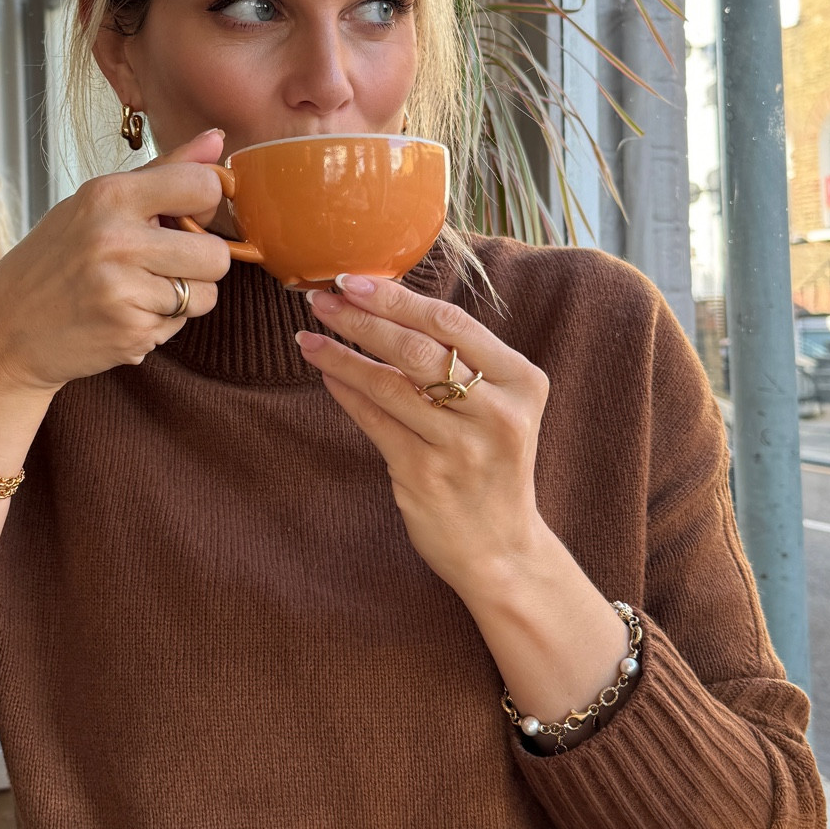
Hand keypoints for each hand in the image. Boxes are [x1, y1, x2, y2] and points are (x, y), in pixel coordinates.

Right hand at [0, 131, 233, 397]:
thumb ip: (163, 171)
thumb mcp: (95, 202)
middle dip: (201, 262)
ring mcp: (123, 291)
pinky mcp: (130, 334)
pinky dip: (159, 323)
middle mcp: (116, 241)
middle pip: (217, 254)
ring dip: (183, 297)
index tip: (183, 216)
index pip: (204, 186)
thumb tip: (217, 139)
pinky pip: (180, 325)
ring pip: (206, 295)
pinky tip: (123, 315)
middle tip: (164, 263)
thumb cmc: (53, 260)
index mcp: (108, 196)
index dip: (205, 204)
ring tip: (139, 291)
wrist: (5, 331)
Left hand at [296, 276, 548, 606]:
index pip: (451, 322)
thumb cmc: (491, 464)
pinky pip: (374, 422)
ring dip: (341, 355)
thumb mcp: (499, 406)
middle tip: (320, 297)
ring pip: (388, 385)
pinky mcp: (424, 476)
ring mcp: (459, 446)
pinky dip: (346, 392)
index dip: (397, 297)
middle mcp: (495, 412)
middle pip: (416, 348)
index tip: (354, 280)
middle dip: (361, 318)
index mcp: (521, 381)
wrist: (502, 548)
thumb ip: (461, 361)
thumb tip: (387, 305)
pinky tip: (325, 373)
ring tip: (308, 335)